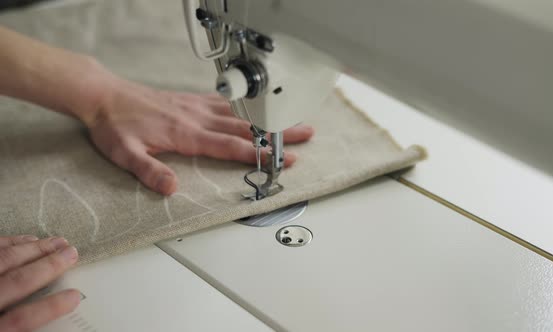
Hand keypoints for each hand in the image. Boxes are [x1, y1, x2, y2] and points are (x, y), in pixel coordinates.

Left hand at [0, 235, 79, 331]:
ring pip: (4, 260)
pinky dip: (9, 242)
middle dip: (48, 266)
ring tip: (57, 241)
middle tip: (71, 253)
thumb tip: (56, 324)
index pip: (22, 318)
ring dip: (33, 250)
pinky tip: (26, 238)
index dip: (50, 307)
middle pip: (17, 282)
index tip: (75, 296)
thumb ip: (24, 325)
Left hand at [85, 76, 313, 194]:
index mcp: (186, 133)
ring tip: (292, 120)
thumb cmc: (115, 125)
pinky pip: (225, 103)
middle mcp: (196, 118)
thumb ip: (150, 171)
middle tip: (304, 135)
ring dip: (267, 119)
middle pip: (245, 127)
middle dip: (276, 133)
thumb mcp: (126, 154)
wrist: (104, 96)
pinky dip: (244, 108)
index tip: (281, 158)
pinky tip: (254, 111)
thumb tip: (171, 188)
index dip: (258, 153)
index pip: (230, 145)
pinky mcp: (191, 100)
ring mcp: (196, 107)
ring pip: (239, 114)